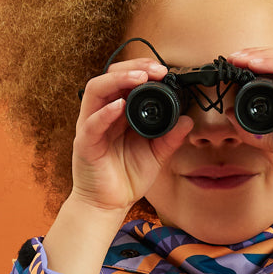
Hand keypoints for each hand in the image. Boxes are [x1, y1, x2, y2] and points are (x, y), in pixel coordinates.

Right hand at [71, 58, 194, 215]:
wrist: (108, 204)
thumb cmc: (126, 178)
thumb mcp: (156, 155)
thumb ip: (170, 137)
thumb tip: (188, 121)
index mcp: (118, 113)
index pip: (125, 80)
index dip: (144, 71)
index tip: (165, 72)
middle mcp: (102, 114)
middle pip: (110, 77)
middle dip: (134, 68)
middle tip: (157, 70)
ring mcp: (91, 126)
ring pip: (97, 90)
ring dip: (119, 80)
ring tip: (141, 78)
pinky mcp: (85, 143)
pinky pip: (92, 122)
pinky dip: (105, 112)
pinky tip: (120, 106)